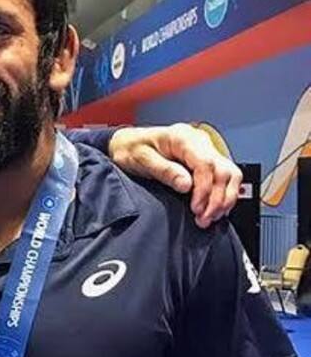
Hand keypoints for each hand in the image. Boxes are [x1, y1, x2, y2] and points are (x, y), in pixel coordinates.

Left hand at [108, 123, 241, 228]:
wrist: (126, 144)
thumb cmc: (131, 149)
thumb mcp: (141, 160)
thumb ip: (164, 171)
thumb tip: (187, 186)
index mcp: (182, 137)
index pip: (206, 164)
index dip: (204, 189)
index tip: (196, 208)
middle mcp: (199, 141)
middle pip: (223, 170)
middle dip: (217, 198)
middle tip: (203, 219)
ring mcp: (204, 150)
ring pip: (230, 174)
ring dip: (224, 199)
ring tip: (209, 217)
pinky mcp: (205, 160)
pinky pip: (225, 177)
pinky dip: (224, 194)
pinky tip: (214, 209)